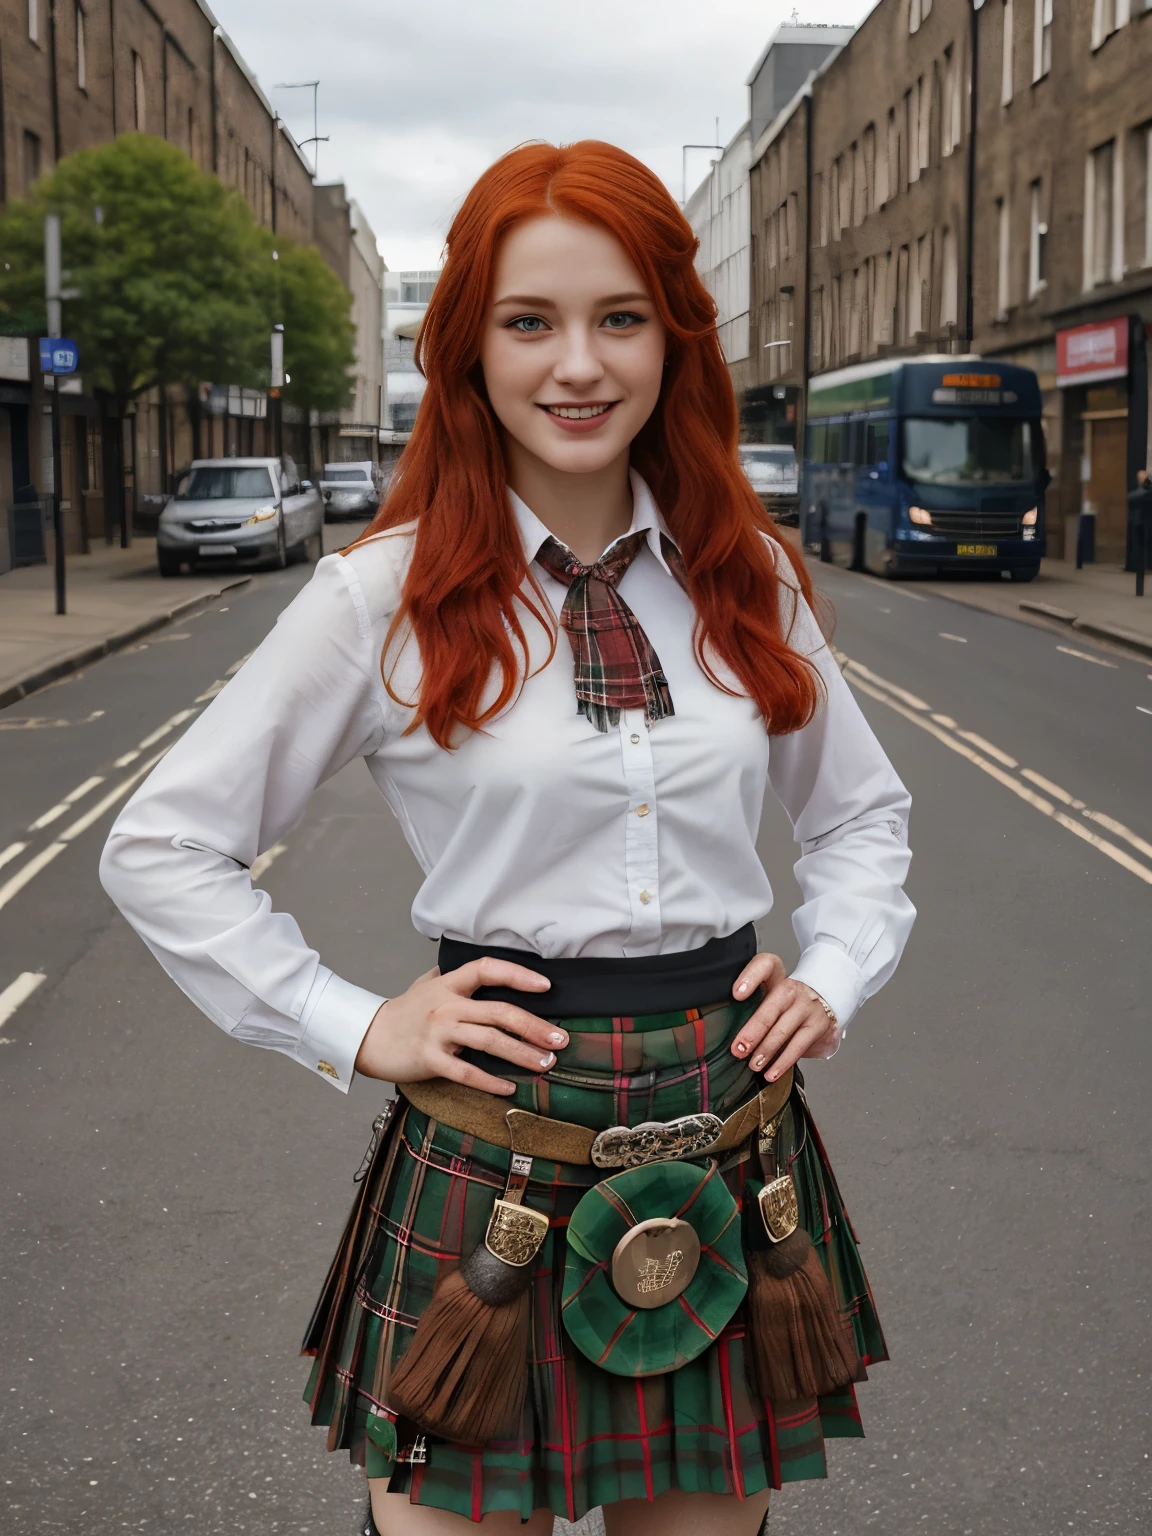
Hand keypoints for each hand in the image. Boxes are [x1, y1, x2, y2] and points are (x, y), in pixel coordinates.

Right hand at [354, 959, 564, 1096]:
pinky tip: (509, 1088)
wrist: (367, 1037)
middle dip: (534, 1026)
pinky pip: (466, 1071)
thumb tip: (472, 968)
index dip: (518, 975)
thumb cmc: (400, 1012)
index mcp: (448, 984)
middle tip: (559, 1040)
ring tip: (545, 1064)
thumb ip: (449, 976)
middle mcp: (446, 1006)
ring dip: (521, 1054)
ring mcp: (438, 1033)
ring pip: (489, 1042)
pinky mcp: (430, 1059)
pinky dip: (490, 1081)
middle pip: (499, 1012)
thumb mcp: (424, 985)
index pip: (487, 969)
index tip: (546, 986)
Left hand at [728, 952, 839, 1081]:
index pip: (765, 965)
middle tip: (738, 1048)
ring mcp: (807, 1006)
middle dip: (753, 1030)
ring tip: (753, 1064)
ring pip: (783, 1029)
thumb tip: (718, 1029)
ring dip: (766, 1050)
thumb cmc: (784, 1004)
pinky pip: (798, 1046)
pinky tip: (771, 1073)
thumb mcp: (768, 995)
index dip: (751, 976)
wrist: (822, 1005)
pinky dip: (782, 1062)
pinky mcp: (818, 1025)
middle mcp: (792, 989)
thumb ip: (748, 1005)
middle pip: (771, 1006)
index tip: (736, 994)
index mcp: (775, 977)